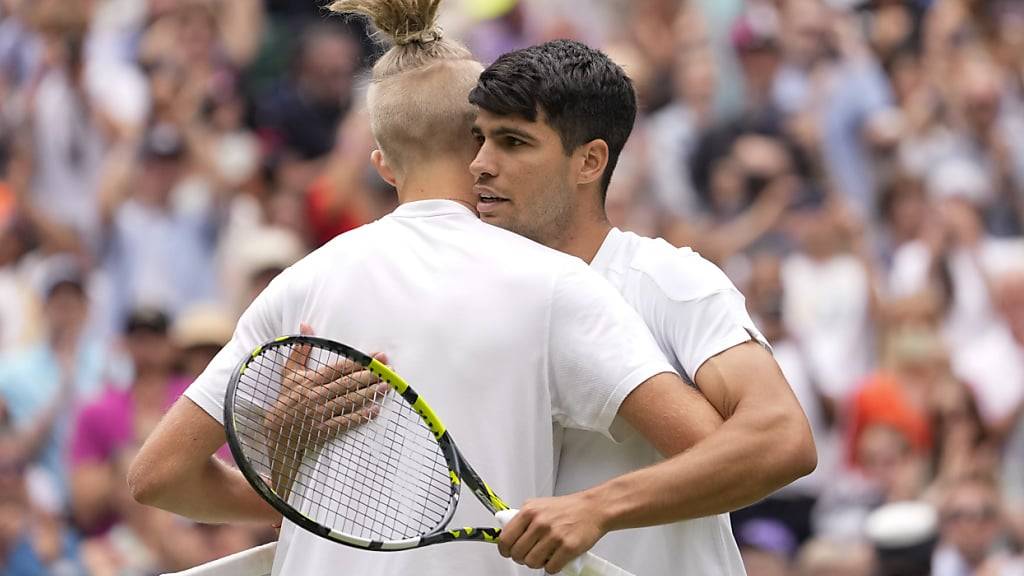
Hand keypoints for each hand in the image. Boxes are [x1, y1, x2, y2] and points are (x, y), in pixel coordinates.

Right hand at [265, 323, 387, 494]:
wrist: (276, 430)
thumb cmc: (286, 397)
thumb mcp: (290, 372)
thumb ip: (301, 349)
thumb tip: (306, 325)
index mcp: (311, 380)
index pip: (339, 368)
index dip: (359, 361)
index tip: (377, 355)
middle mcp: (316, 395)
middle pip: (347, 383)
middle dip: (370, 375)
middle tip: (389, 369)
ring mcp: (320, 413)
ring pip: (349, 401)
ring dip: (369, 393)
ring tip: (387, 386)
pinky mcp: (323, 429)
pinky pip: (344, 422)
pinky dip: (359, 416)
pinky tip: (374, 410)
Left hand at [497, 494, 607, 573]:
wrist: (593, 508)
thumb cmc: (568, 508)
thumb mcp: (539, 505)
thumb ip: (523, 519)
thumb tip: (507, 533)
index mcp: (529, 511)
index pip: (505, 538)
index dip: (505, 550)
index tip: (508, 552)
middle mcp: (540, 523)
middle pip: (517, 554)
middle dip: (522, 558)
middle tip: (529, 554)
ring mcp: (554, 536)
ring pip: (532, 563)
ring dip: (536, 563)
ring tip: (544, 556)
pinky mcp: (568, 547)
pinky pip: (550, 568)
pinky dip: (552, 567)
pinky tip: (556, 558)